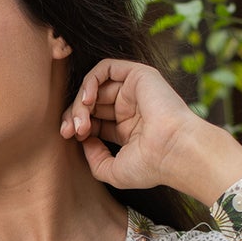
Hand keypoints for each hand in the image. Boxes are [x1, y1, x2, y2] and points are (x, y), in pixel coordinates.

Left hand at [61, 58, 241, 202]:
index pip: (94, 120)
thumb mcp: (113, 171)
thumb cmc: (150, 166)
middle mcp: (131, 108)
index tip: (70, 138)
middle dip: (73, 115)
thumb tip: (83, 142)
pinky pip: (105, 68)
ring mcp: (135, 91)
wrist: (174, 151)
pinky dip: (90, 82)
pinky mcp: (139, 76)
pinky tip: (87, 101)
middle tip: (68, 131)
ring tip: (80, 121)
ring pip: (95, 87)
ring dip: (80, 102)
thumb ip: (95, 159)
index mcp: (128, 129)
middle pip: (91, 103)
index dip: (77, 126)